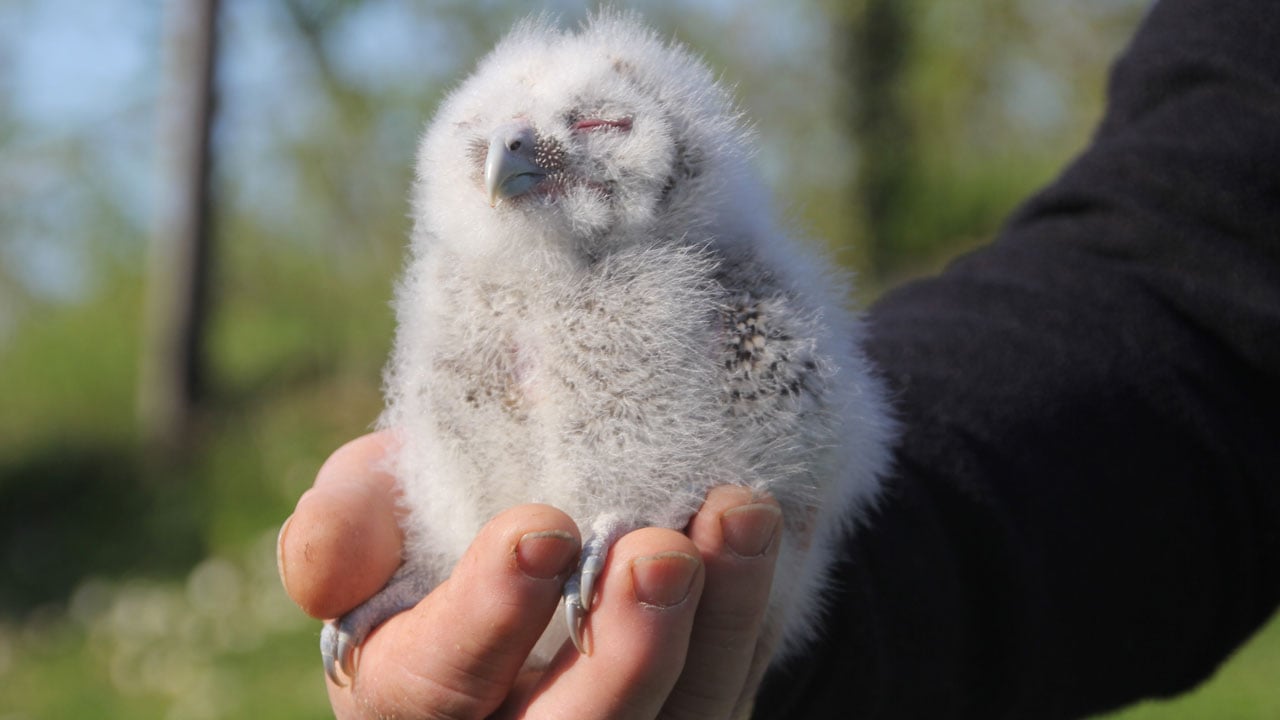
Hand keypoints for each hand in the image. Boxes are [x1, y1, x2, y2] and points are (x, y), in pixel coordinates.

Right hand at [278, 432, 783, 718]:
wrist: (529, 545)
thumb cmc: (430, 532)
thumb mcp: (374, 517)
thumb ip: (346, 525)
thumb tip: (345, 550)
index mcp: (408, 696)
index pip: (434, 686)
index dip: (486, 617)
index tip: (541, 529)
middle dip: (623, 651)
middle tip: (659, 554)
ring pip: (676, 717)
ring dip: (719, 623)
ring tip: (741, 514)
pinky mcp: (686, 710)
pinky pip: (733, 680)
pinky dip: (760, 605)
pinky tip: (773, 522)